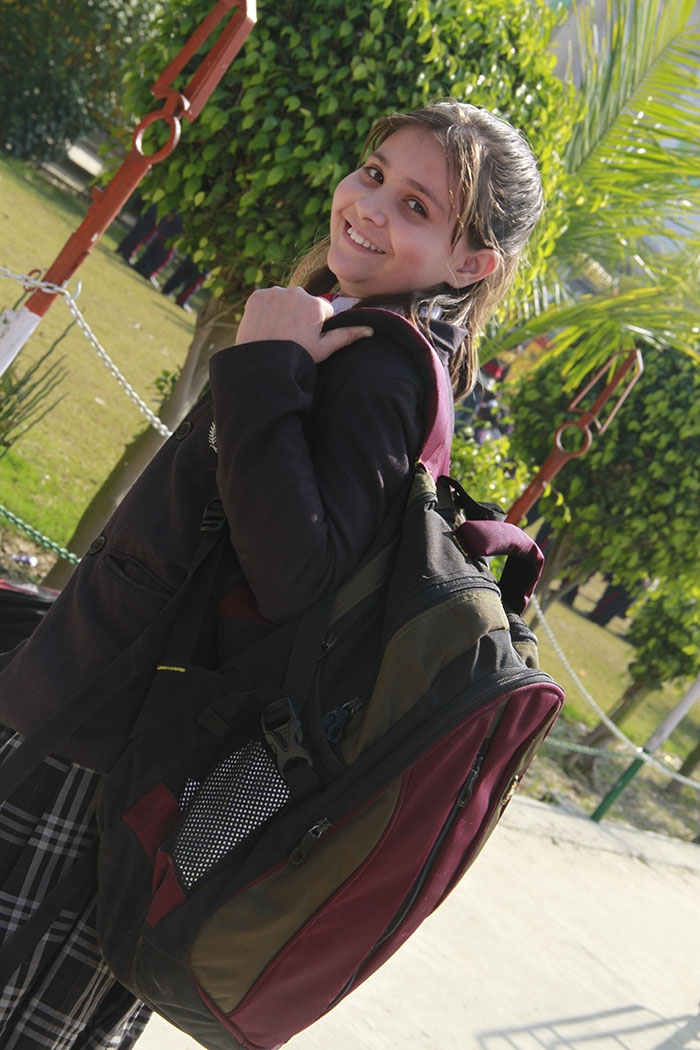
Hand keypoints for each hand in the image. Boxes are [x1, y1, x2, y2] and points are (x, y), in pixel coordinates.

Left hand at [235, 286, 372, 362]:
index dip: (317, 326)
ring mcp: (275, 293)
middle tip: (291, 337)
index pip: (323, 310)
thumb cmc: (296, 358)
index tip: (307, 339)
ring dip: (283, 311)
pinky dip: (265, 310)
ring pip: (284, 299)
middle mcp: (297, 292)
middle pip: (303, 302)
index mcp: (316, 305)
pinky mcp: (257, 296)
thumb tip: (370, 330)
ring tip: (277, 333)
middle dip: (300, 315)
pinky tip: (265, 326)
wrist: (262, 364)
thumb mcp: (324, 349)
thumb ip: (346, 335)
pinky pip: (265, 299)